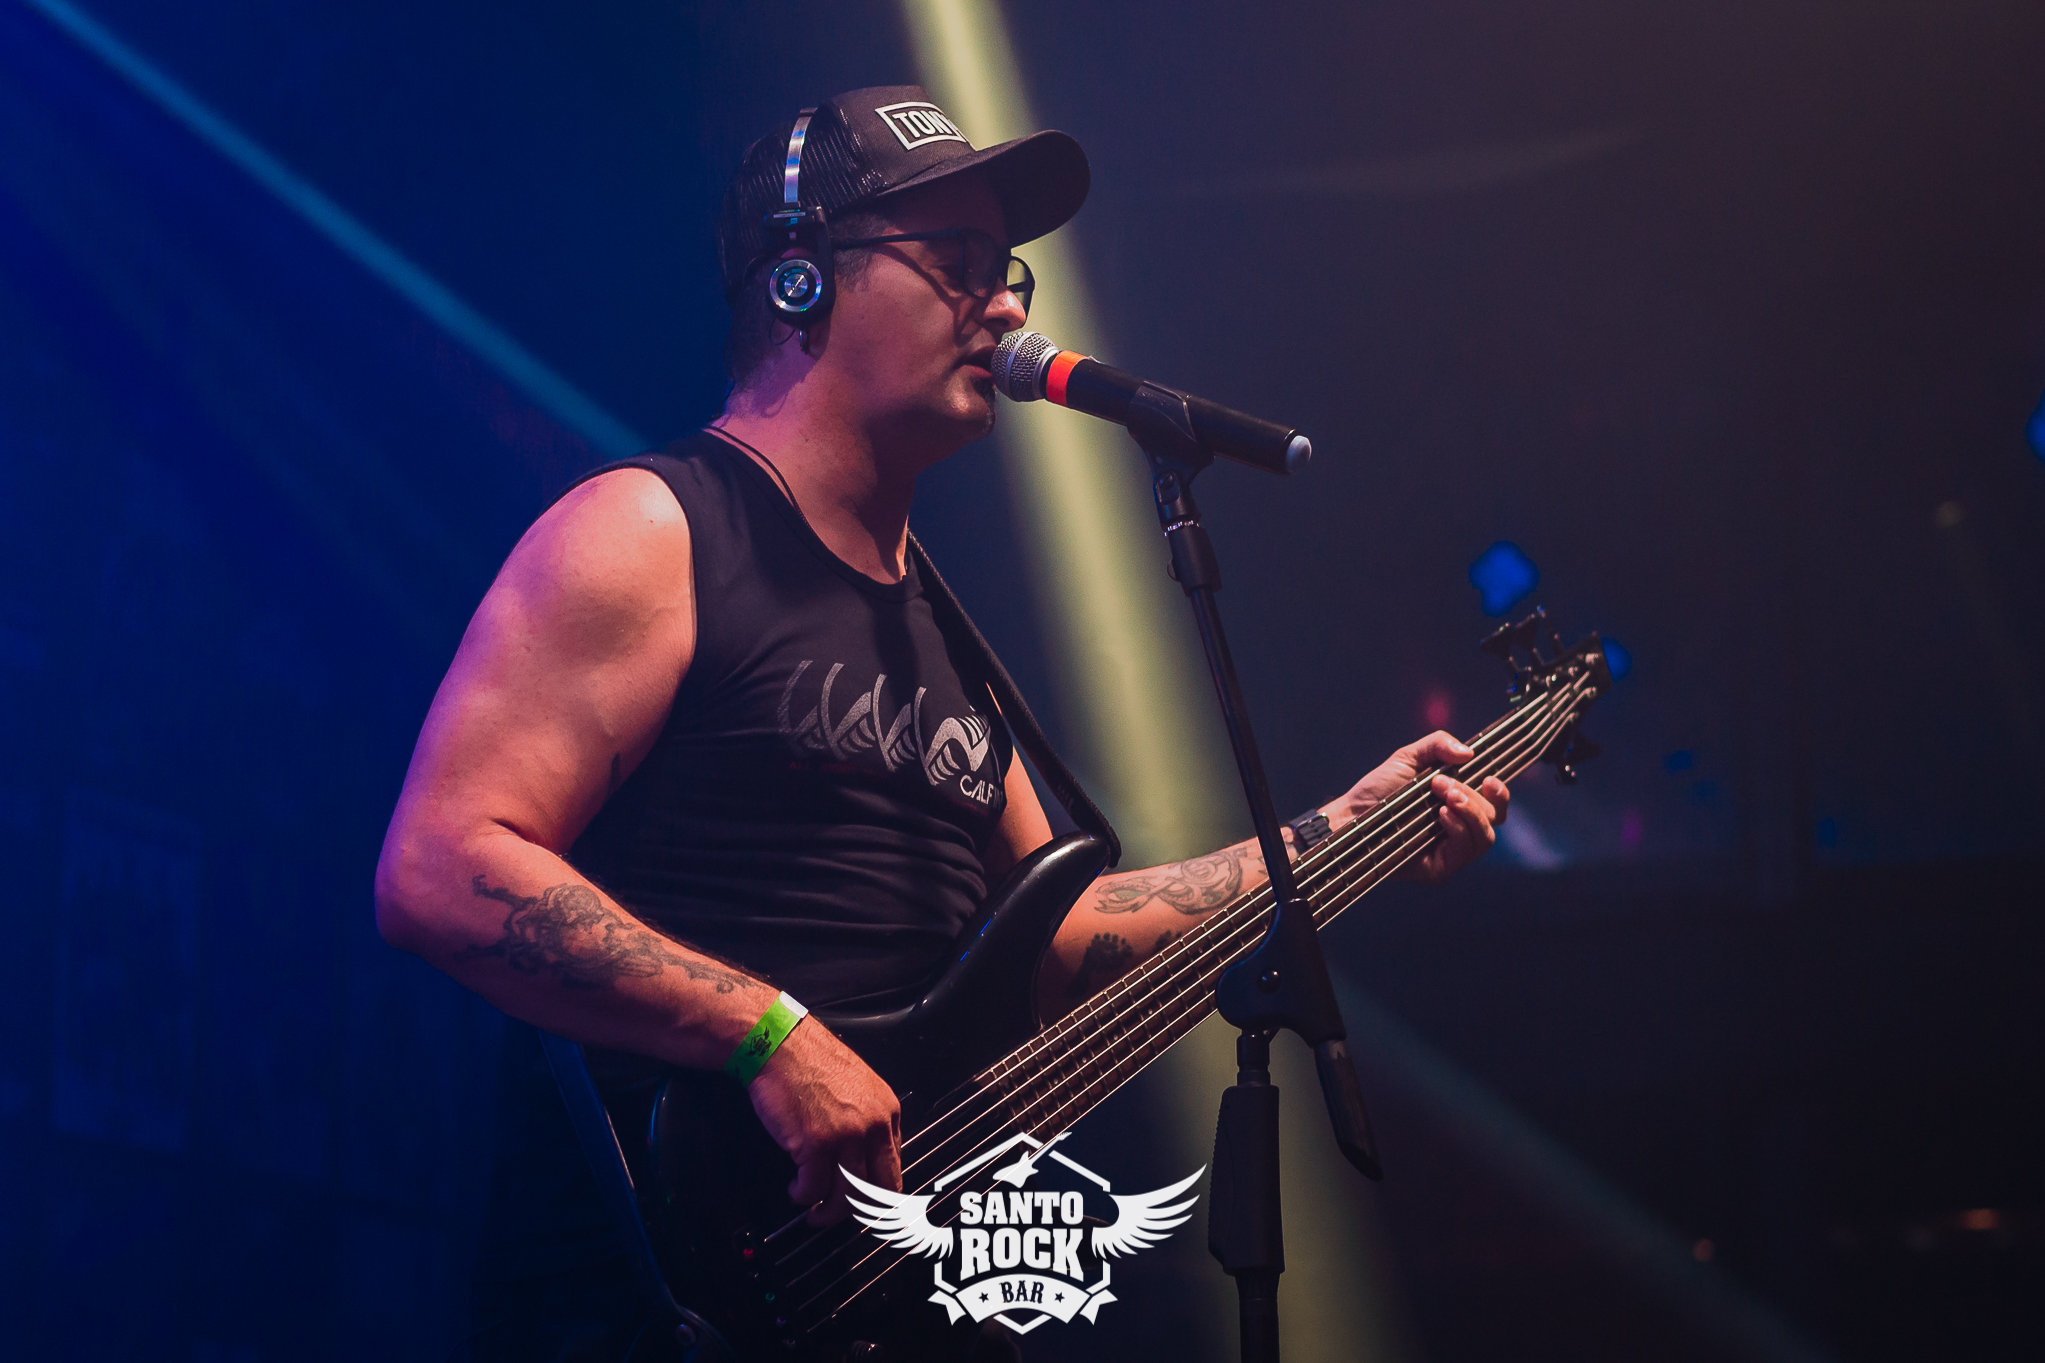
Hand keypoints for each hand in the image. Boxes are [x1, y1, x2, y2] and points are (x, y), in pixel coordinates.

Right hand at [747, 1017, 901, 1225]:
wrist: (778, 1043)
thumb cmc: (809, 1062)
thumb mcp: (856, 1087)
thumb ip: (867, 1122)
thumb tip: (864, 1162)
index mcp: (887, 1111)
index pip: (894, 1170)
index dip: (879, 1197)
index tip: (867, 1208)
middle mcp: (873, 1125)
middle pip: (878, 1190)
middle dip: (859, 1213)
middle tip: (842, 1217)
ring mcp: (846, 1135)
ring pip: (847, 1197)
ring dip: (828, 1213)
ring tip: (814, 1211)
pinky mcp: (815, 1143)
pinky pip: (813, 1189)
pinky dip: (803, 1196)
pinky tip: (796, 1189)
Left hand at [1332, 731, 1509, 883]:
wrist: (1351, 814)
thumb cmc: (1379, 788)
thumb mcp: (1408, 758)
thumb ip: (1438, 745)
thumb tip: (1468, 752)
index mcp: (1460, 805)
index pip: (1495, 805)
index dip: (1501, 793)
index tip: (1490, 779)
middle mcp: (1460, 829)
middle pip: (1494, 818)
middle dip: (1473, 796)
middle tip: (1442, 783)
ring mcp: (1451, 851)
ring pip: (1484, 837)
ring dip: (1469, 812)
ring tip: (1443, 796)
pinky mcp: (1439, 868)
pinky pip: (1463, 851)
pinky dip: (1457, 829)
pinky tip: (1441, 815)